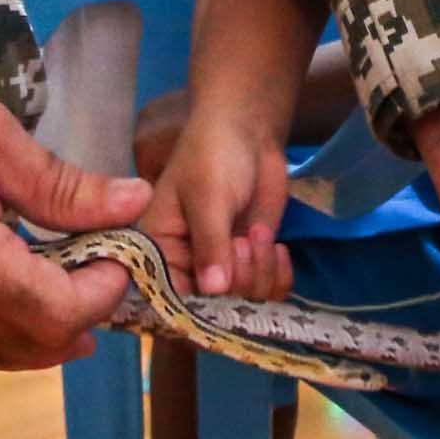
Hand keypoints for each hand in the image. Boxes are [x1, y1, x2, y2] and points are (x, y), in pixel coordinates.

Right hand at [0, 40, 148, 369]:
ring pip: (0, 354)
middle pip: (32, 345)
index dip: (102, 292)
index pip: (53, 312)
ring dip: (50, 329)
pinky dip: (9, 330)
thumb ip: (62, 185)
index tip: (123, 251)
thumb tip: (133, 204)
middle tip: (109, 264)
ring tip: (79, 278)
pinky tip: (29, 289)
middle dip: (84, 314)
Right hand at [142, 102, 294, 300]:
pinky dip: (279, 276)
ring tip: (259, 236)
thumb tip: (214, 291)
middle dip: (238, 279)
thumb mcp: (207, 196)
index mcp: (160, 251)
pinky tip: (279, 248)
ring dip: (260, 273)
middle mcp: (187, 266)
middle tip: (244, 240)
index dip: (198, 305)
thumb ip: (210, 243)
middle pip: (214, 306)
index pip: (171, 297)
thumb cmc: (214, 156)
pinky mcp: (252, 261)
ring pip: (245, 300)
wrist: (248, 132)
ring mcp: (224, 266)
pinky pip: (269, 290)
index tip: (223, 291)